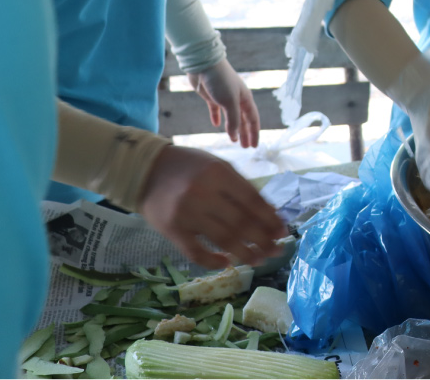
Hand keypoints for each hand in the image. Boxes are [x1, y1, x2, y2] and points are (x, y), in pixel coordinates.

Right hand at [137, 145, 285, 269]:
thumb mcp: (218, 167)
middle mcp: (203, 192)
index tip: (283, 231)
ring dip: (245, 253)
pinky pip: (195, 252)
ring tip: (260, 260)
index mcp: (219, 173)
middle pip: (241, 222)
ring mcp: (186, 213)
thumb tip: (270, 215)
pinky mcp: (171, 230)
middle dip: (263, 239)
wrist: (146, 170)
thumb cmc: (190, 168)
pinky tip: (227, 263)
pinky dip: (213, 261)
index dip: (270, 218)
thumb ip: (241, 187)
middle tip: (277, 251)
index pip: (252, 200)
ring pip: (223, 239)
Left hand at [188, 60, 259, 147]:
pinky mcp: (212, 97)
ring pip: (231, 118)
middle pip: (243, 120)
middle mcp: (237, 99)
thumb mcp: (230, 101)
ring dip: (233, 129)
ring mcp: (224, 98)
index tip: (254, 146)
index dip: (254, 133)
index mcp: (245, 99)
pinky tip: (216, 125)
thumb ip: (233, 120)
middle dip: (245, 134)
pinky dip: (217, 118)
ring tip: (233, 141)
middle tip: (245, 148)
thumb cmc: (220, 81)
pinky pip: (216, 111)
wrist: (204, 64)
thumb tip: (235, 136)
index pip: (253, 120)